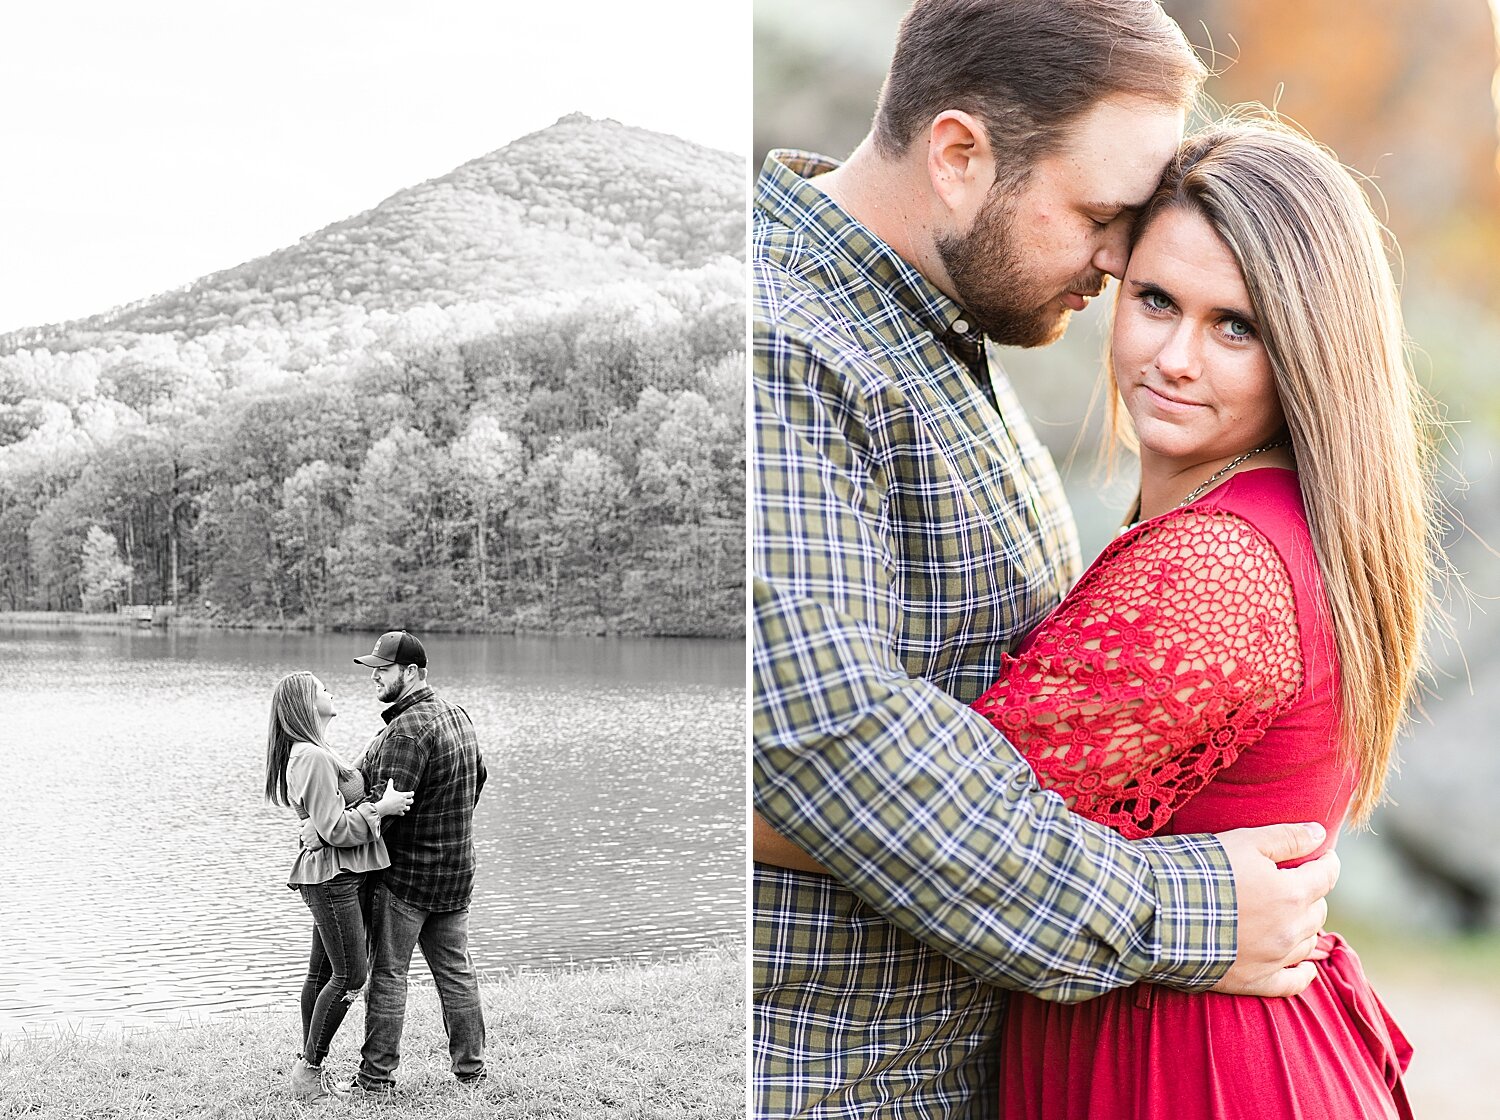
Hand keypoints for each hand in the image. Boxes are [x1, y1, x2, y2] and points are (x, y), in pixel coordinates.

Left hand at [299, 816, 324, 851]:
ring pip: (305, 843)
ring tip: (313, 838)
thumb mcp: (309, 820)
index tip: (308, 828)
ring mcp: (309, 843)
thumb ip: (302, 822)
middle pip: (302, 837)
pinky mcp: (313, 847)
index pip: (300, 831)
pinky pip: (309, 848)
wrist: (328, 830)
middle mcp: (304, 838)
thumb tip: (297, 824)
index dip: (304, 829)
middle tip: (311, 832)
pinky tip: (313, 843)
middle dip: (306, 835)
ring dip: (307, 841)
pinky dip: (310, 846)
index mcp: (302, 831)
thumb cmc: (319, 824)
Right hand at [374, 778, 414, 817]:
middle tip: (410, 800)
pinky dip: (402, 813)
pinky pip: (402, 813)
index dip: (412, 793)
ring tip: (405, 806)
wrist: (384, 806)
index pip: (411, 794)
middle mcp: (404, 802)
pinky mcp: (399, 812)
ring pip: (408, 808)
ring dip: (407, 807)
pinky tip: (401, 812)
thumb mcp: (389, 789)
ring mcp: (402, 807)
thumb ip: (390, 784)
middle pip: (411, 801)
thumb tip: (390, 779)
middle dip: (411, 801)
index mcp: (403, 796)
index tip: (412, 793)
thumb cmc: (387, 797)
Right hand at [1209, 822, 1338, 996]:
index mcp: (1291, 893)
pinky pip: (1294, 983)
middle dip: (1310, 892)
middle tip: (1291, 880)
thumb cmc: (1197, 870)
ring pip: (1308, 942)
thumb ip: (1286, 838)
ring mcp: (1274, 959)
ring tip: (1285, 913)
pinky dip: (1302, 972)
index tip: (1322, 854)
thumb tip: (1320, 833)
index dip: (1326, 861)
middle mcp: (1290, 929)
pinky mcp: (1254, 981)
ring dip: (1303, 926)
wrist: (1156, 912)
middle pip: (1318, 909)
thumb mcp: (1241, 842)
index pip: (1326, 876)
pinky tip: (1300, 964)